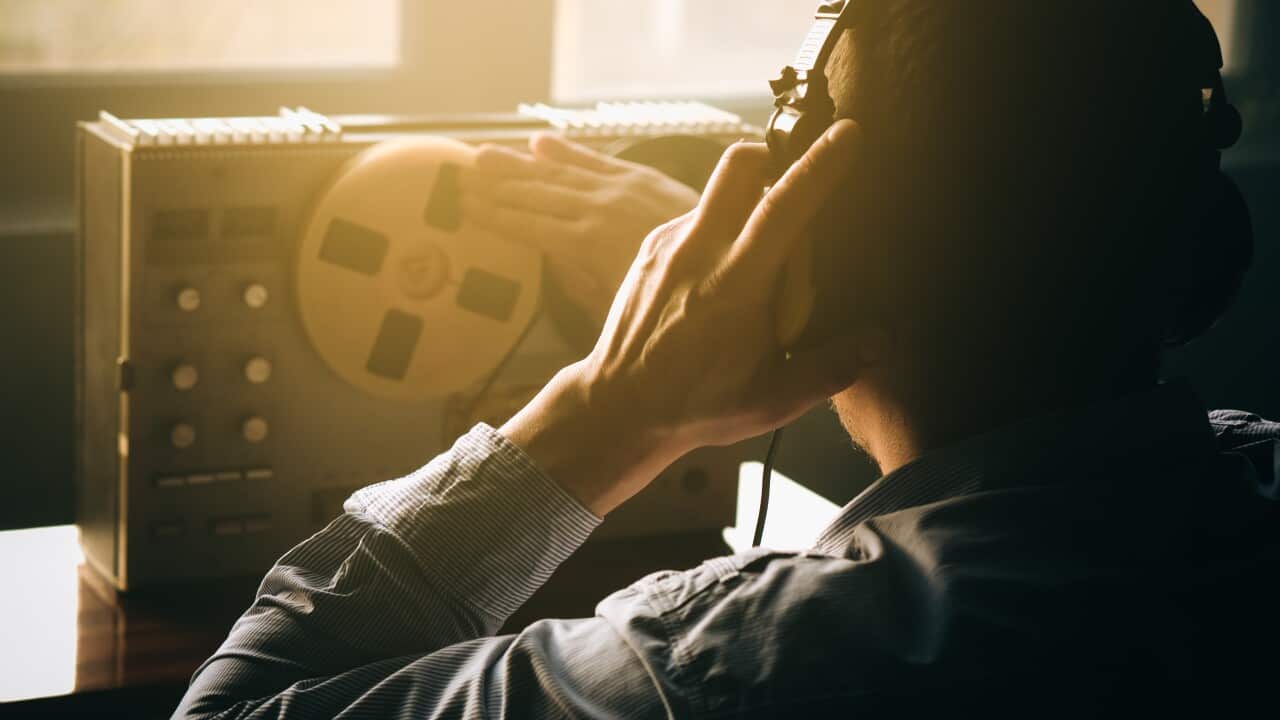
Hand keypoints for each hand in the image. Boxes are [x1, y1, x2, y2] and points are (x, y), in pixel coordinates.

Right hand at [460, 133, 700, 325]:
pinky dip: (566, 153)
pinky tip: (540, 144)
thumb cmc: (672, 300)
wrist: (728, 259)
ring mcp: (619, 189)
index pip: (527, 226)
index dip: (493, 216)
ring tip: (482, 155)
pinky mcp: (641, 178)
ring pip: (557, 174)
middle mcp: (596, 210)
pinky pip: (595, 161)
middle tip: (458, 176)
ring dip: (518, 165)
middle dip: (495, 186)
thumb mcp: (619, 304)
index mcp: (586, 245)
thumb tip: (550, 260)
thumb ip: (580, 282)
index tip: (463, 207)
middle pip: (535, 194)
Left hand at [503, 120, 869, 515]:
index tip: (848, 134)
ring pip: (718, 192)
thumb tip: (882, 342)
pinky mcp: (650, 248)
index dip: (819, 166)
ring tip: (759, 266)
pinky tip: (723, 281)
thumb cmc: (697, 405)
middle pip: (740, 165)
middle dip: (774, 156)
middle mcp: (697, 252)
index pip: (783, 207)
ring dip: (748, 206)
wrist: (617, 407)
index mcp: (734, 286)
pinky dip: (720, 233)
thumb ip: (831, 368)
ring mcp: (667, 245)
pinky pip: (696, 219)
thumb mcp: (772, 400)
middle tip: (795, 189)